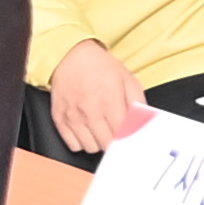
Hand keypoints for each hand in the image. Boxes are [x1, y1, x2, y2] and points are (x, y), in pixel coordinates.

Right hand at [48, 40, 147, 154]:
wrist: (71, 57)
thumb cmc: (100, 67)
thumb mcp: (128, 80)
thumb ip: (138, 103)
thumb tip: (144, 121)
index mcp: (109, 101)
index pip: (123, 135)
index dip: (130, 138)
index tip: (132, 136)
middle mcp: (90, 112)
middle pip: (107, 145)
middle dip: (116, 141)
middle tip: (118, 132)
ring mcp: (73, 117)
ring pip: (91, 148)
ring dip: (99, 142)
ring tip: (103, 130)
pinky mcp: (59, 120)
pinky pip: (73, 145)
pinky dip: (82, 142)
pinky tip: (88, 130)